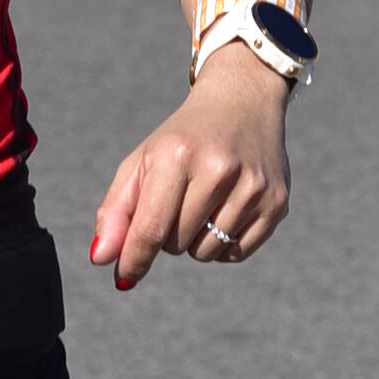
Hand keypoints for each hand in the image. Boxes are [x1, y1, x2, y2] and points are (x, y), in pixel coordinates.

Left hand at [88, 44, 290, 285]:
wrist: (242, 101)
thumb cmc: (183, 139)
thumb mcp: (142, 162)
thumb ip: (116, 210)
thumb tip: (101, 259)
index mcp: (177, 155)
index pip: (151, 228)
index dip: (134, 259)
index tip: (124, 277)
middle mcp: (219, 169)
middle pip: (176, 244)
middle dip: (168, 233)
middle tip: (180, 198)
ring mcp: (252, 187)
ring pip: (206, 252)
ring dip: (196, 240)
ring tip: (204, 201)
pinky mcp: (277, 202)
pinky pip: (237, 253)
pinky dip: (224, 243)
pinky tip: (227, 209)